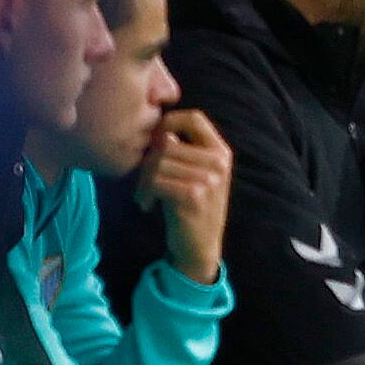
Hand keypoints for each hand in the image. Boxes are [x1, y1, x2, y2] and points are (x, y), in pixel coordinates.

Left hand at [142, 109, 234, 284]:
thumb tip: (159, 132)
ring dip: (143, 180)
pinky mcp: (193, 195)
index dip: (169, 121)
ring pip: (157, 162)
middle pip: (167, 143)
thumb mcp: (197, 174)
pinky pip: (155, 180)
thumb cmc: (191, 207)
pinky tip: (148, 204)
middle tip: (144, 182)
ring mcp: (209, 178)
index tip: (156, 141)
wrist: (200, 247)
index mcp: (221, 152)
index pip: (194, 117)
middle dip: (147, 162)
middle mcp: (218, 162)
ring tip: (146, 195)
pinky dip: (144, 193)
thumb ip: (184, 151)